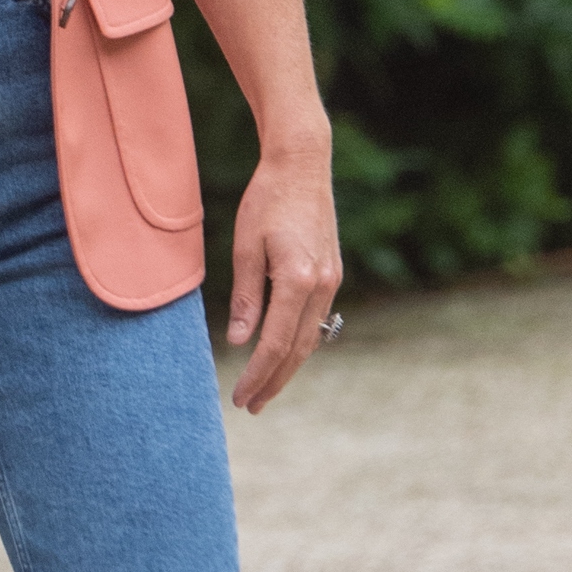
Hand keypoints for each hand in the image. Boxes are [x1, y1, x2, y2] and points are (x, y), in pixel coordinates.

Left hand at [225, 130, 340, 414]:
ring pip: (310, 338)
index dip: (257, 374)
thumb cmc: (267, 200)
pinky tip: (282, 353)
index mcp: (297, 279)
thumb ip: (246, 297)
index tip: (239, 397)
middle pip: (297, 349)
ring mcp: (331, 280)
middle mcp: (321, 285)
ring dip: (288, 367)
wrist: (303, 165)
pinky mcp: (332, 274)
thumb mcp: (246, 247)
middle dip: (274, 381)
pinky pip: (316, 320)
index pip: (275, 343)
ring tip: (265, 388)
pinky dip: (299, 342)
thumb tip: (241, 341)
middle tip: (251, 406)